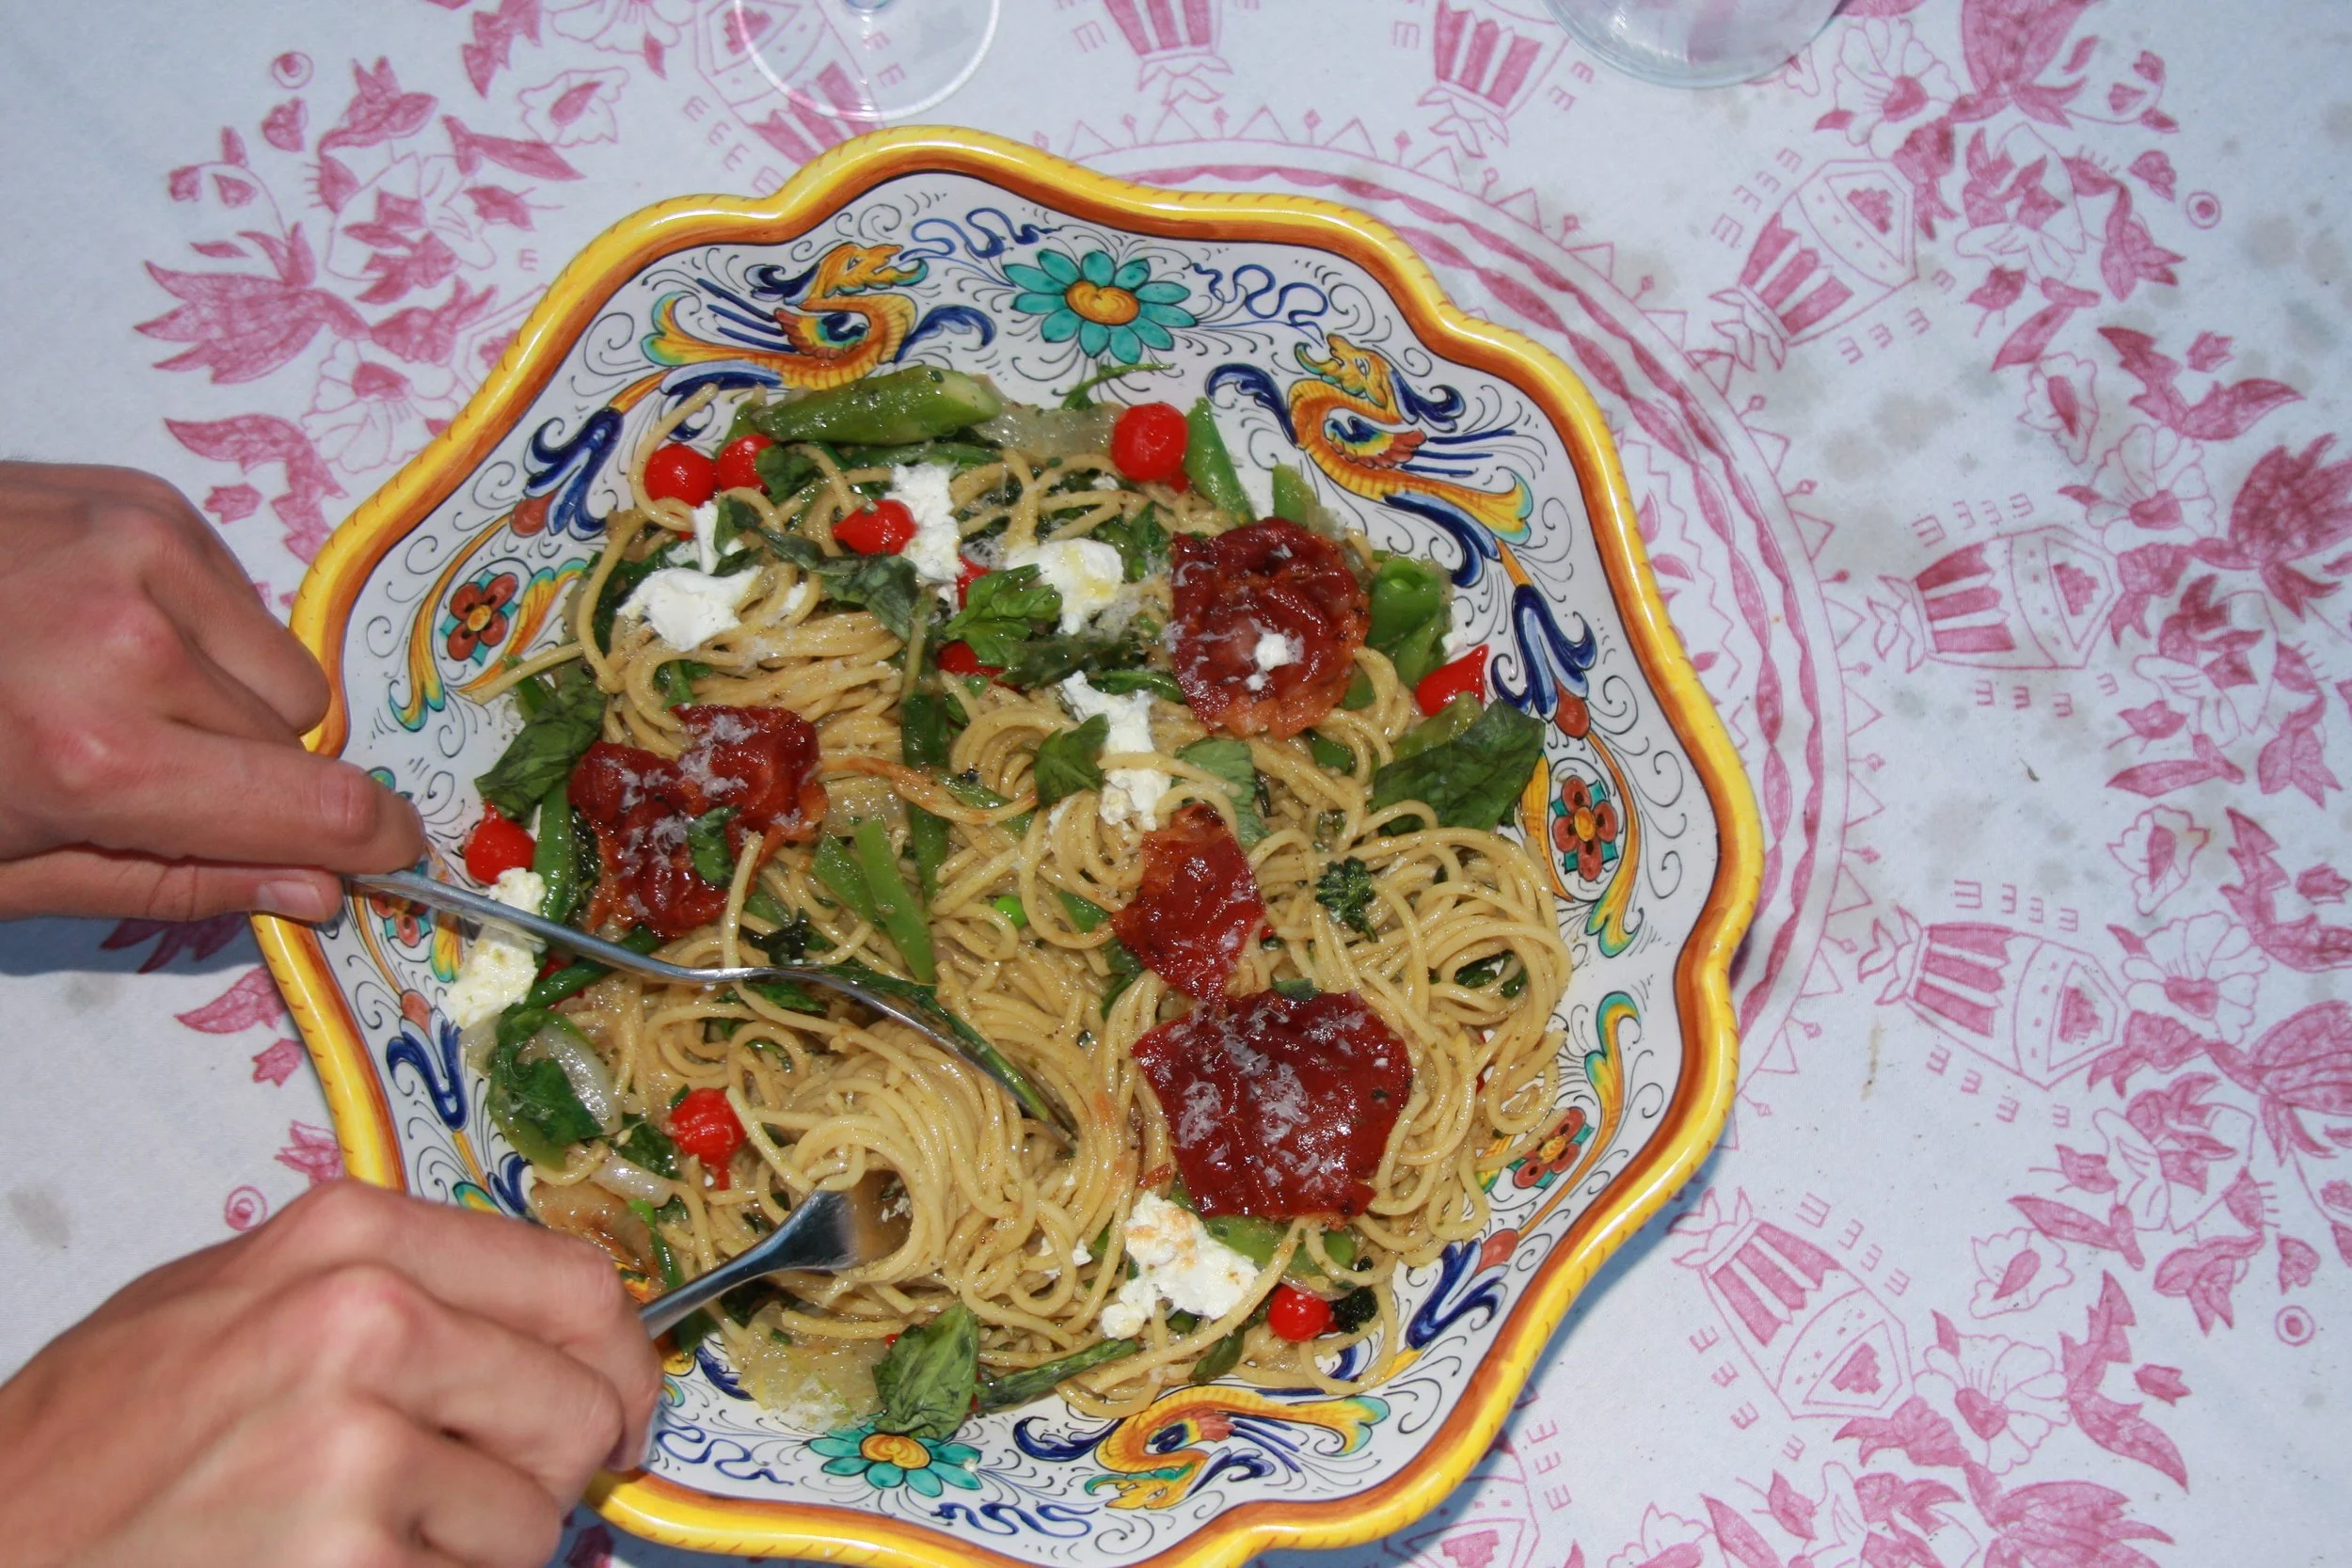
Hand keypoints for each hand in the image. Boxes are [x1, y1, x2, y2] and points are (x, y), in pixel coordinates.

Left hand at [0, 462, 422, 921]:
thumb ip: (170, 882)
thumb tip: (316, 890)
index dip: (377, 843)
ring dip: (228, 698)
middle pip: (299, 742)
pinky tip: (103, 629)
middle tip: (143, 777)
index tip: (394, 856)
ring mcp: (144, 555)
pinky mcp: (145, 500)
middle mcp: (137, 645)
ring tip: (113, 693)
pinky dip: (199, 628)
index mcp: (95, 761)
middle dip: (248, 776)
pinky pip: (243, 596)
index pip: (322, 810)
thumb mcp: (2, 868)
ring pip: (280, 669)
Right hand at [0, 1181, 662, 1567]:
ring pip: (533, 1521)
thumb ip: (389, 1290)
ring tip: (361, 1538)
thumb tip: (542, 1327)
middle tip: (467, 1496)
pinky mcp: (353, 1565)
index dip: (617, 1358)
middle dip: (546, 1469)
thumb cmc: (93, 1442)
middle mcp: (367, 1325)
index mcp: (349, 1242)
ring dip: (473, 1550)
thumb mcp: (231, 1300)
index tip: (618, 1403)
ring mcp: (358, 1450)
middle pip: (577, 1407)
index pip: (573, 1283)